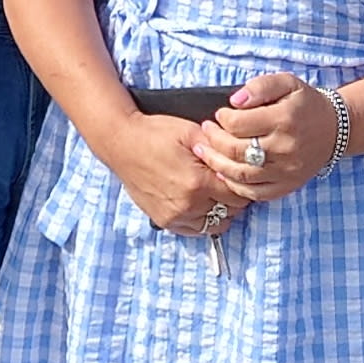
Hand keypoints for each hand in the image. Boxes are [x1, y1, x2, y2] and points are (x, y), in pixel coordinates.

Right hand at [96, 105, 243, 236]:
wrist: (120, 143)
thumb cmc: (154, 134)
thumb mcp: (191, 132)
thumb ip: (219, 147)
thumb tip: (240, 158)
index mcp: (198, 182)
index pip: (239, 196)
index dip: (243, 184)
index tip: (239, 175)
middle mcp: (188, 205)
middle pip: (230, 212)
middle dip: (233, 198)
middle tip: (227, 183)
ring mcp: (174, 216)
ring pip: (215, 225)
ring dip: (219, 212)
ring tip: (214, 194)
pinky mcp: (163, 221)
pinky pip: (195, 230)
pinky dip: (202, 219)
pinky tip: (199, 203)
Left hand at [193, 71, 336, 205]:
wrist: (334, 129)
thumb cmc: (305, 104)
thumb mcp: (287, 83)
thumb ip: (259, 87)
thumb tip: (234, 101)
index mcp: (284, 120)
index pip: (238, 124)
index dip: (222, 119)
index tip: (219, 114)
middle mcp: (285, 148)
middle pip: (236, 150)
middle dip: (213, 140)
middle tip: (205, 131)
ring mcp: (286, 171)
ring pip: (241, 174)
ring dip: (217, 164)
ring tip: (204, 152)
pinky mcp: (287, 185)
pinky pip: (255, 193)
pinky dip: (235, 185)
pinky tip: (223, 173)